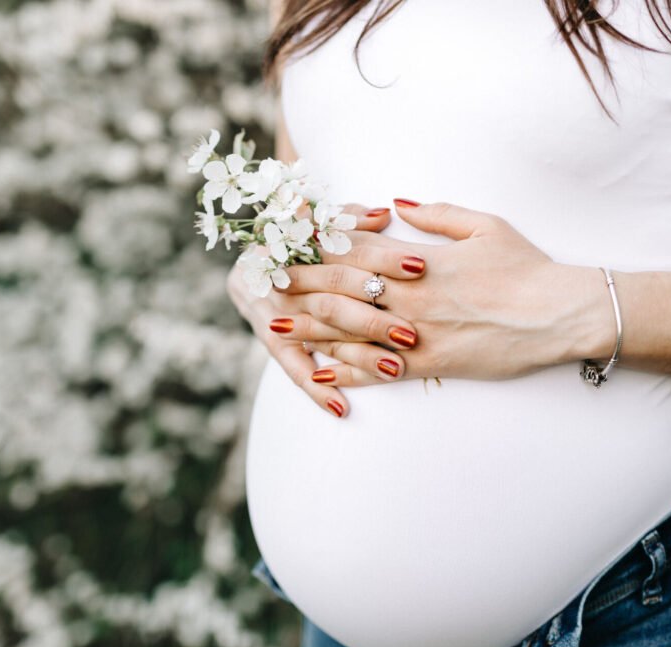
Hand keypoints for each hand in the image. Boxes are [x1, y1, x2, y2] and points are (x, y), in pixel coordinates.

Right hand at [226, 203, 427, 416]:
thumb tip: (383, 214)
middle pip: (335, 299)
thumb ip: (349, 220)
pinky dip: (317, 390)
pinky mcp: (273, 342)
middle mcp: (289, 281)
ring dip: (359, 356)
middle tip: (412, 333)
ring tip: (395, 370)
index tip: (420, 267)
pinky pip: (294, 370)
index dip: (384, 259)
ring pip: (323, 336)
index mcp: (303, 245)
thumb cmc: (299, 241)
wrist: (250, 266)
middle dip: (375, 317)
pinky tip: (342, 408)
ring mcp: (279, 314)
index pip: (347, 252)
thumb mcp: (320, 222)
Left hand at [280, 199, 613, 382]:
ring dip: (310, 330)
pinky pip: (380, 371)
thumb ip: (436, 213)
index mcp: (418, 259)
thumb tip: (396, 201)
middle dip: (300, 287)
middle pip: (341, 288)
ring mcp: (417, 332)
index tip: (288, 244)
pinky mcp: (431, 364)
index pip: (355, 250)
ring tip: (275, 329)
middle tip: (265, 286)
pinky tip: (320, 376)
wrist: (558, 313)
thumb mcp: (484, 225)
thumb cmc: (525, 266)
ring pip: (351, 331)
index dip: (317, 248)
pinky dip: (348, 374)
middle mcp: (409, 295)